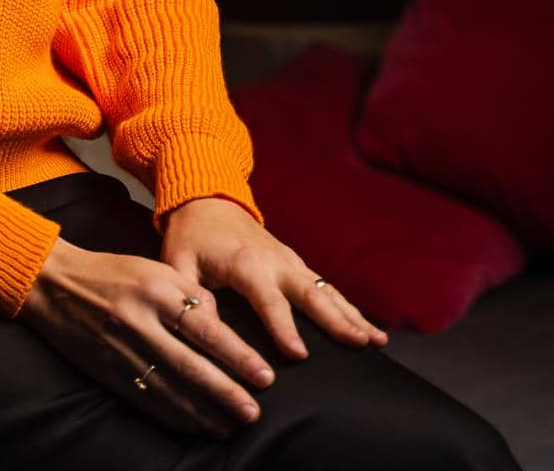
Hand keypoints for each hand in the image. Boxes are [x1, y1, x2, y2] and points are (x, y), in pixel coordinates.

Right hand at [16, 235, 282, 440]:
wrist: (53, 282)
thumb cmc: (112, 272)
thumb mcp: (154, 268)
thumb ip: (190, 293)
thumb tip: (223, 326)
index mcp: (155, 289)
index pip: (205, 329)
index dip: (238, 356)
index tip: (265, 376)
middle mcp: (139, 321)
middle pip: (191, 365)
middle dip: (226, 393)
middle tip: (254, 412)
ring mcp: (121, 349)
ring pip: (170, 389)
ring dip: (203, 412)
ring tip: (231, 426)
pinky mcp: (107, 371)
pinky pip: (146, 399)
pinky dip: (173, 415)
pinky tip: (194, 424)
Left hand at [159, 196, 388, 363]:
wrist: (206, 198)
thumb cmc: (190, 235)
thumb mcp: (178, 262)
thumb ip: (189, 294)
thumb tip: (201, 327)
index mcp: (245, 263)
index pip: (267, 301)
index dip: (283, 328)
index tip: (299, 355)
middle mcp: (274, 261)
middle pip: (309, 294)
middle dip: (336, 320)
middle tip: (360, 344)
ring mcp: (288, 260)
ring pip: (325, 290)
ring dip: (351, 315)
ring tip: (376, 340)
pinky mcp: (294, 262)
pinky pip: (324, 287)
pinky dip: (347, 306)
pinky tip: (367, 327)